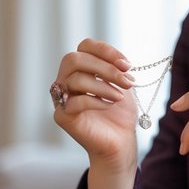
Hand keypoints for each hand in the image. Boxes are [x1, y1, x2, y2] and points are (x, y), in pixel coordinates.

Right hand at [51, 39, 138, 171]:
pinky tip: (109, 105)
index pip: (84, 46)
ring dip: (103, 86)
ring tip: (120, 96)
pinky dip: (95, 101)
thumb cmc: (119, 113)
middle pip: (74, 59)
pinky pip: (74, 102)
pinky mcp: (62, 116)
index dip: (106, 51)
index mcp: (80, 68)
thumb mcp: (121, 84)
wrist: (120, 141)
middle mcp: (66, 80)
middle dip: (104, 67)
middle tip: (126, 80)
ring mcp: (61, 98)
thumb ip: (115, 68)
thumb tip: (118, 61)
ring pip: (75, 80)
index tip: (127, 64)